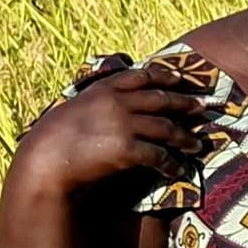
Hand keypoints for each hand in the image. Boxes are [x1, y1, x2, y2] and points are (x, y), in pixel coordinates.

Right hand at [11, 60, 204, 194]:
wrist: (44, 160)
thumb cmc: (52, 138)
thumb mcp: (74, 109)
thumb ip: (97, 103)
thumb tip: (112, 106)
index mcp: (103, 88)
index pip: (142, 76)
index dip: (164, 77)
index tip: (179, 80)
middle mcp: (118, 102)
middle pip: (161, 99)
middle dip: (184, 103)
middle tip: (203, 108)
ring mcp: (124, 124)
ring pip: (166, 128)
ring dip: (185, 138)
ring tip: (197, 145)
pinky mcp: (128, 149)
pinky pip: (159, 156)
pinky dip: (172, 164)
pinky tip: (179, 171)